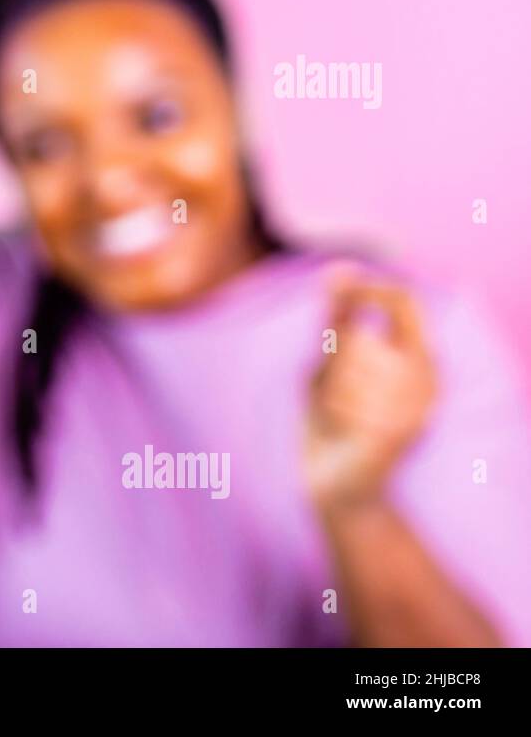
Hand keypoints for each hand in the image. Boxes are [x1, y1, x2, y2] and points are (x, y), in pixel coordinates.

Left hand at [304, 267, 436, 509]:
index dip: (370, 288)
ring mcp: (415, 407)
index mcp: (419, 358)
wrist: (333, 484)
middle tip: (335, 395)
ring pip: (345, 369)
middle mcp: (427, 381)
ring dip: (326, 391)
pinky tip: (339, 430)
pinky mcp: (395, 432)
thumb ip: (338, 319)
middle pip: (356, 340)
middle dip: (329, 365)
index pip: (406, 303)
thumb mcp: (330, 362)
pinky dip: (326, 411)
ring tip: (339, 416)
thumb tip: (339, 269)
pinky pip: (341, 398)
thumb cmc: (332, 417)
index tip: (339, 281)